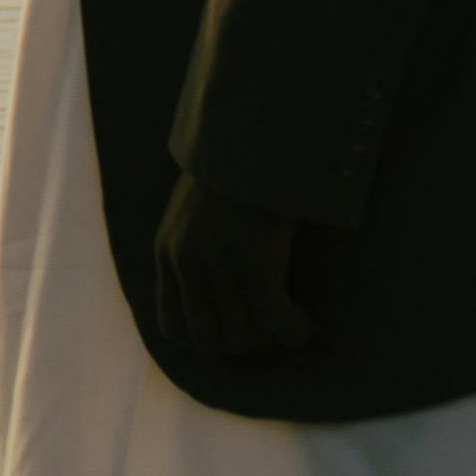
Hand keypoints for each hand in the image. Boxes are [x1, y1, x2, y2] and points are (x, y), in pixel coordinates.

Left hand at [157, 171, 308, 368]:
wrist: (256, 129)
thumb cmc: (238, 165)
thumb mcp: (196, 209)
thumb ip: (197, 245)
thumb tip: (220, 285)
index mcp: (168, 250)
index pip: (172, 326)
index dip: (205, 342)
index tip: (238, 335)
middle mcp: (186, 261)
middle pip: (208, 338)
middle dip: (243, 346)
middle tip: (272, 333)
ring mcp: (218, 262)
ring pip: (243, 334)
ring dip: (271, 339)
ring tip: (294, 327)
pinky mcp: (254, 260)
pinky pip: (274, 320)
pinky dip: (293, 331)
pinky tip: (307, 326)